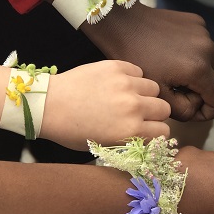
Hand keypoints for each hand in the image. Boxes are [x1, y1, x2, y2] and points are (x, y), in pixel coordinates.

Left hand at [40, 60, 170, 149]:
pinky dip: (132, 77)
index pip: (164, 132)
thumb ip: (129, 140)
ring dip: (144, 94)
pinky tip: (118, 83)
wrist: (49, 105)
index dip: (155, 131)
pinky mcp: (116, 67)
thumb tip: (146, 135)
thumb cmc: (71, 131)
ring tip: (128, 96)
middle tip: (139, 113)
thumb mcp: (103, 146)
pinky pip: (138, 71)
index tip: (147, 129)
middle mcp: (133, 107)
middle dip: (153, 113)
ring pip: (154, 88)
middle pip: (163, 108)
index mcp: (130, 131)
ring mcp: (126, 85)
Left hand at [82, 1, 213, 121]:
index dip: (208, 112)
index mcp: (199, 68)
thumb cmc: (135, 58)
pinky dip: (189, 55)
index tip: (189, 109)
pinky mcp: (197, 22)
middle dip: (196, 91)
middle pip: (213, 83)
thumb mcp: (157, 93)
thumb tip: (197, 109)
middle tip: (170, 88)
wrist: (123, 23)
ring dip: (192, 73)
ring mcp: (204, 32)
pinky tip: (169, 52)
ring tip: (167, 69)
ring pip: (207, 65)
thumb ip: (182, 110)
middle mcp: (208, 49)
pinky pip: (201, 47)